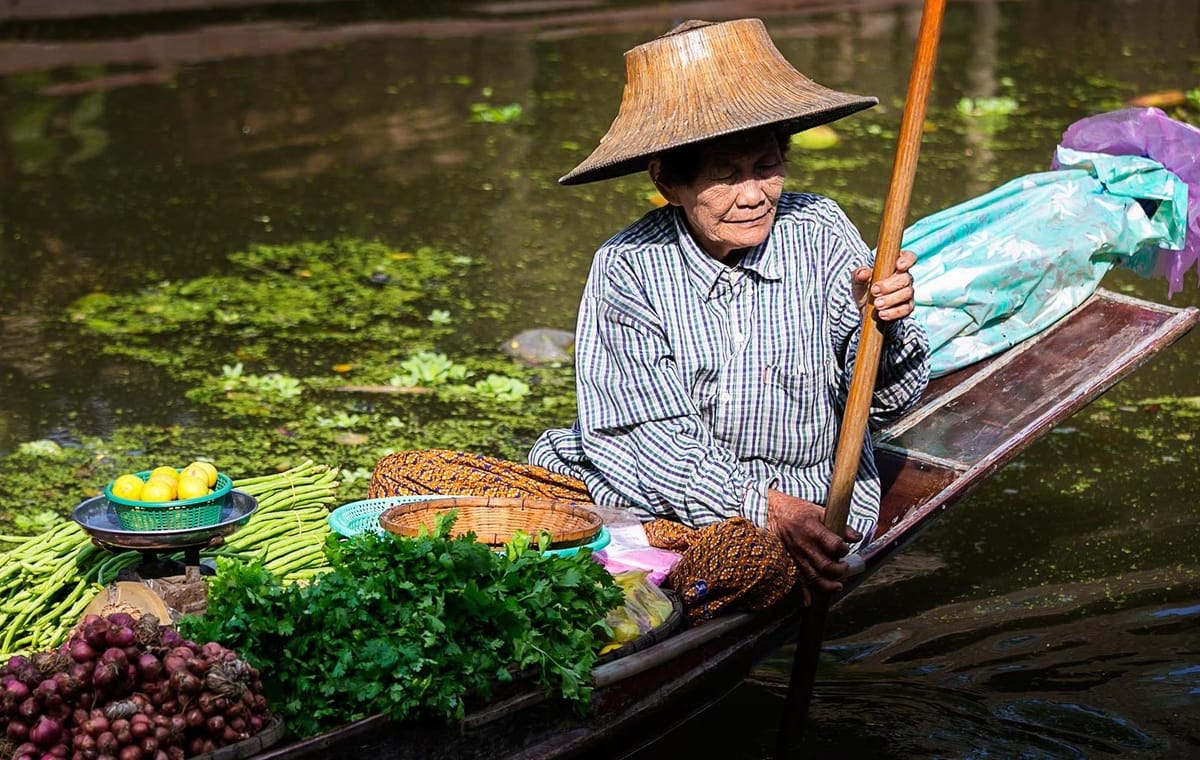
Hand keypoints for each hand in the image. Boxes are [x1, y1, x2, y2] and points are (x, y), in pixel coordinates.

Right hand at [766, 490, 862, 605]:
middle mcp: (803, 544)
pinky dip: (805, 593)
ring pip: (813, 576)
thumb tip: (857, 537)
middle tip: (845, 567)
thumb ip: (841, 526)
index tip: (845, 548)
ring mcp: (796, 555)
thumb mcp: (821, 511)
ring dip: (828, 585)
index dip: (842, 549)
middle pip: (824, 564)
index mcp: (812, 528)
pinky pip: (799, 580)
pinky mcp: (791, 562)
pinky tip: (811, 602)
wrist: (774, 512)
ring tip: (838, 586)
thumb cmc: (800, 511)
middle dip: (838, 570)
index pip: (832, 543)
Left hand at [851, 249, 916, 322]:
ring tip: (876, 304)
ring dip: (890, 299)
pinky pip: (906, 309)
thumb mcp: (858, 281)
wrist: (865, 310)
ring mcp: (907, 293)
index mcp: (895, 266)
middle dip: (889, 285)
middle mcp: (905, 278)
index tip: (898, 266)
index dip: (907, 260)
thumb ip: (859, 274)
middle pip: (906, 278)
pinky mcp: (907, 308)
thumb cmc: (865, 289)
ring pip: (906, 293)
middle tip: (874, 291)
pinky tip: (882, 314)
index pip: (909, 257)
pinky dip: (893, 312)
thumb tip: (863, 272)